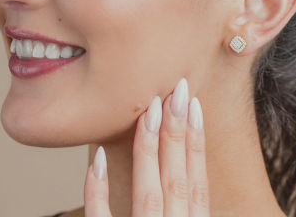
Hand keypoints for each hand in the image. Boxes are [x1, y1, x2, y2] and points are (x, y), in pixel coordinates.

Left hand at [83, 77, 209, 215]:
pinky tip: (97, 158)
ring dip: (148, 149)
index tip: (194, 104)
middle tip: (176, 90)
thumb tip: (181, 162)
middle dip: (176, 132)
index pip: (198, 183)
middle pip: (176, 179)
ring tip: (149, 110)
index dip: (197, 142)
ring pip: (148, 193)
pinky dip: (98, 191)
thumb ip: (184, 205)